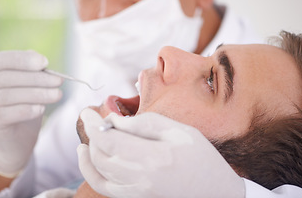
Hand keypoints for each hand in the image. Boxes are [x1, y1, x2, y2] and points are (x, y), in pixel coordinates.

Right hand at [0, 50, 62, 176]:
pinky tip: (41, 109)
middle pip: (6, 78)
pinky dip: (26, 109)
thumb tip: (41, 60)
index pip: (0, 60)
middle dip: (37, 78)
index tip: (45, 62)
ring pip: (7, 95)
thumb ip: (34, 72)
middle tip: (59, 81)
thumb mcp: (32, 87)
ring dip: (36, 93)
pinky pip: (6, 114)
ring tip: (57, 95)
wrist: (17, 141)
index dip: (22, 59)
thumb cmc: (27, 108)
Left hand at [77, 108, 244, 197]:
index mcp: (153, 158)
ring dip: (89, 151)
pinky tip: (89, 157)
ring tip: (89, 135)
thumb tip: (114, 121)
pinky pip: (104, 187)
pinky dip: (91, 172)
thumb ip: (144, 123)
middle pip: (100, 156)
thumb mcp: (179, 131)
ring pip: (98, 172)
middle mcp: (140, 179)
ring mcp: (136, 192)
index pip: (108, 141)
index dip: (93, 125)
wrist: (215, 192)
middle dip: (90, 134)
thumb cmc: (201, 157)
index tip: (86, 111)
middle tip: (90, 118)